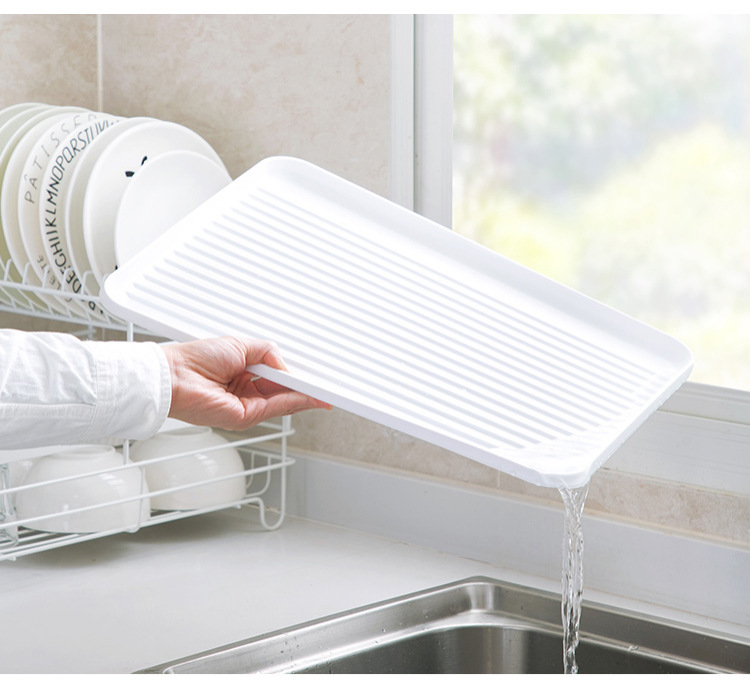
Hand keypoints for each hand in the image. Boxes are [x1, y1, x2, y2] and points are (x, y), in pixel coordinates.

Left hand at [162, 336, 330, 430]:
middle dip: (306, 389)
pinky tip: (308, 395)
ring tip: (324, 391)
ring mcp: (247, 407)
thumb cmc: (196, 358)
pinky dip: (295, 402)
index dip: (297, 379)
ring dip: (306, 396)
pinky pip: (277, 408)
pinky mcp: (244, 418)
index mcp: (244, 374)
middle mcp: (246, 392)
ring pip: (285, 402)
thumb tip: (287, 369)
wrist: (175, 375)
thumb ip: (269, 354)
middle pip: (285, 393)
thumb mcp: (242, 345)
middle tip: (327, 386)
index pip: (278, 379)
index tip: (315, 378)